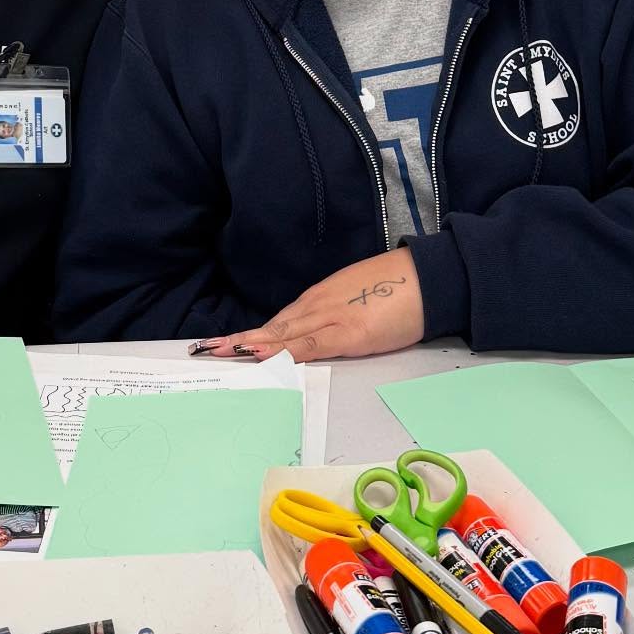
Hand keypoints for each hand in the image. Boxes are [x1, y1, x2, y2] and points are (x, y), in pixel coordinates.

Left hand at [193, 248, 423, 363]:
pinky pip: (310, 344)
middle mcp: (318, 306)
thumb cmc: (397, 290)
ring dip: (251, 344)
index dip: (250, 333)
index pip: (278, 320)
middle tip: (205, 350)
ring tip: (221, 353)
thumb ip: (333, 316)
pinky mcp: (350, 332)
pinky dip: (284, 350)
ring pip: (283, 334)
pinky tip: (263, 355)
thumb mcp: (357, 300)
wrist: (428, 278)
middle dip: (239, 340)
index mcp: (320, 299)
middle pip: (272, 326)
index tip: (223, 343)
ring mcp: (332, 318)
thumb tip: (313, 332)